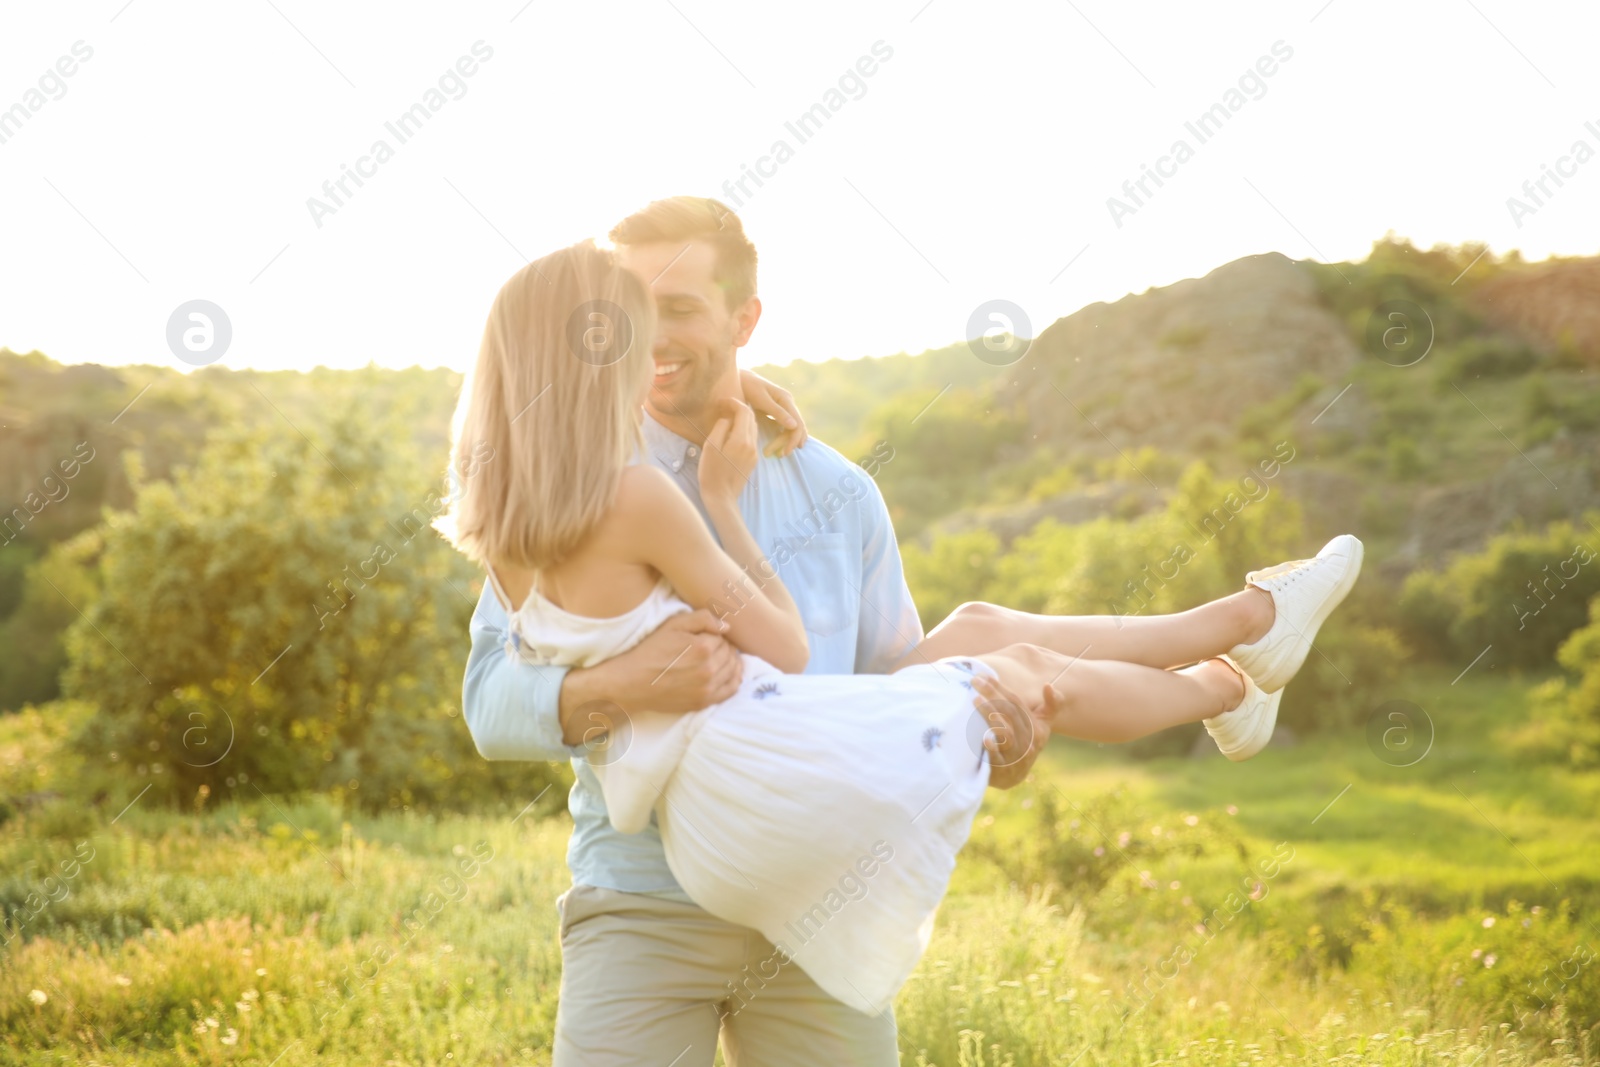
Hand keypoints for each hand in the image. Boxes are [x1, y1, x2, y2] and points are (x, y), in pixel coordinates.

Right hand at [558, 610, 742, 742]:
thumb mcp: (673, 625)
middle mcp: (708, 669)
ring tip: (720, 657)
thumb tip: (727, 626)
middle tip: (713, 646)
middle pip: (729, 653)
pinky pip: (731, 689)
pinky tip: (729, 672)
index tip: (708, 636)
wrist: (633, 682)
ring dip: (730, 661)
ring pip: (733, 669)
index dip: (716, 635)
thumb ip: (703, 619)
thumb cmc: (651, 650)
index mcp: (702, 647)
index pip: (723, 637)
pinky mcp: (704, 701)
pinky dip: (735, 678)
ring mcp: (707, 688)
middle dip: (724, 647)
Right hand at [698, 397, 758, 511]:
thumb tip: (728, 418)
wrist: (721, 497)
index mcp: (740, 440)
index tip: (722, 401)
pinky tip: (732, 433)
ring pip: (753, 428)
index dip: (734, 402)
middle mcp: (751, 445)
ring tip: (728, 418)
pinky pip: (751, 439)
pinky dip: (744, 431)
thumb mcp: (710, 447)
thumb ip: (721, 428)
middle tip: (724, 407)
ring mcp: (754, 453)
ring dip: (743, 419)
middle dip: (739, 409)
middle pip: (751, 418)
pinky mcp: (753, 460)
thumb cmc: (711, 472)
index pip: (744, 412)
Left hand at [738, 368, 807, 456]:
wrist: (739, 377)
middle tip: (781, 455)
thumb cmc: (748, 387)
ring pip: (794, 427)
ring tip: (781, 453)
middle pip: (798, 427)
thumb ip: (777, 412)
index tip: (784, 452)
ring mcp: (784, 406)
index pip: (797, 424)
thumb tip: (794, 426)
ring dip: (789, 440)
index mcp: (786, 399)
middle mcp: (788, 402)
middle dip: (791, 442)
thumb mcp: (761, 399)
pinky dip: (785, 436)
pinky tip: (781, 445)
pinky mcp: (778, 410)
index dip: (793, 440)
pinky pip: (786, 425)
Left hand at [972, 674, 1050, 789]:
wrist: (1014, 776)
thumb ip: (1051, 705)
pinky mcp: (1003, 771)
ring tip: (976, 700)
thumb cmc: (1027, 742)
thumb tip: (1049, 685)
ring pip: (1006, 734)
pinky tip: (984, 739)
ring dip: (991, 716)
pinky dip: (992, 748)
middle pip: (1010, 714)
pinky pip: (999, 759)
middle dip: (992, 695)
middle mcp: (1029, 742)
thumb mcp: (1042, 725)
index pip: (1016, 703)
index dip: (1001, 688)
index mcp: (1037, 728)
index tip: (984, 675)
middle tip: (974, 682)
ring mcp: (1016, 757)